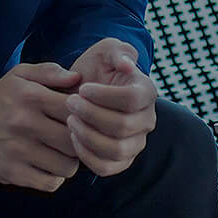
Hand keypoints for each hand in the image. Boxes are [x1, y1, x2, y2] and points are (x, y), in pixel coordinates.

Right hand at [0, 61, 81, 191]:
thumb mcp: (18, 76)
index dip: (86, 116)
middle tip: (73, 140)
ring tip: (60, 155)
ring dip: (69, 163)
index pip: (77, 109)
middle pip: (76, 141)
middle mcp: (25, 123)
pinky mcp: (12, 173)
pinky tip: (47, 168)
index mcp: (31, 96)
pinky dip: (53, 178)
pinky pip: (50, 183)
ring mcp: (19, 151)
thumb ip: (49, 72)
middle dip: (80, 143)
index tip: (80, 119)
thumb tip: (78, 78)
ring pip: (68, 166)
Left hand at [63, 37, 157, 176]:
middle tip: (70, 103)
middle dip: (91, 114)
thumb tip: (127, 65)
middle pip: (123, 126)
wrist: (83, 92)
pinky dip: (86, 155)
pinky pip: (106, 167)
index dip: (104, 96)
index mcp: (147, 92)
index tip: (82, 88)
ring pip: (116, 149)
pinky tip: (73, 137)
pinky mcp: (121, 160)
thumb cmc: (96, 68)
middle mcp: (147, 120)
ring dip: (88, 135)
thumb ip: (118, 52)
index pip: (132, 99)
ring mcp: (136, 142)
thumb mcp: (105, 51)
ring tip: (70, 120)